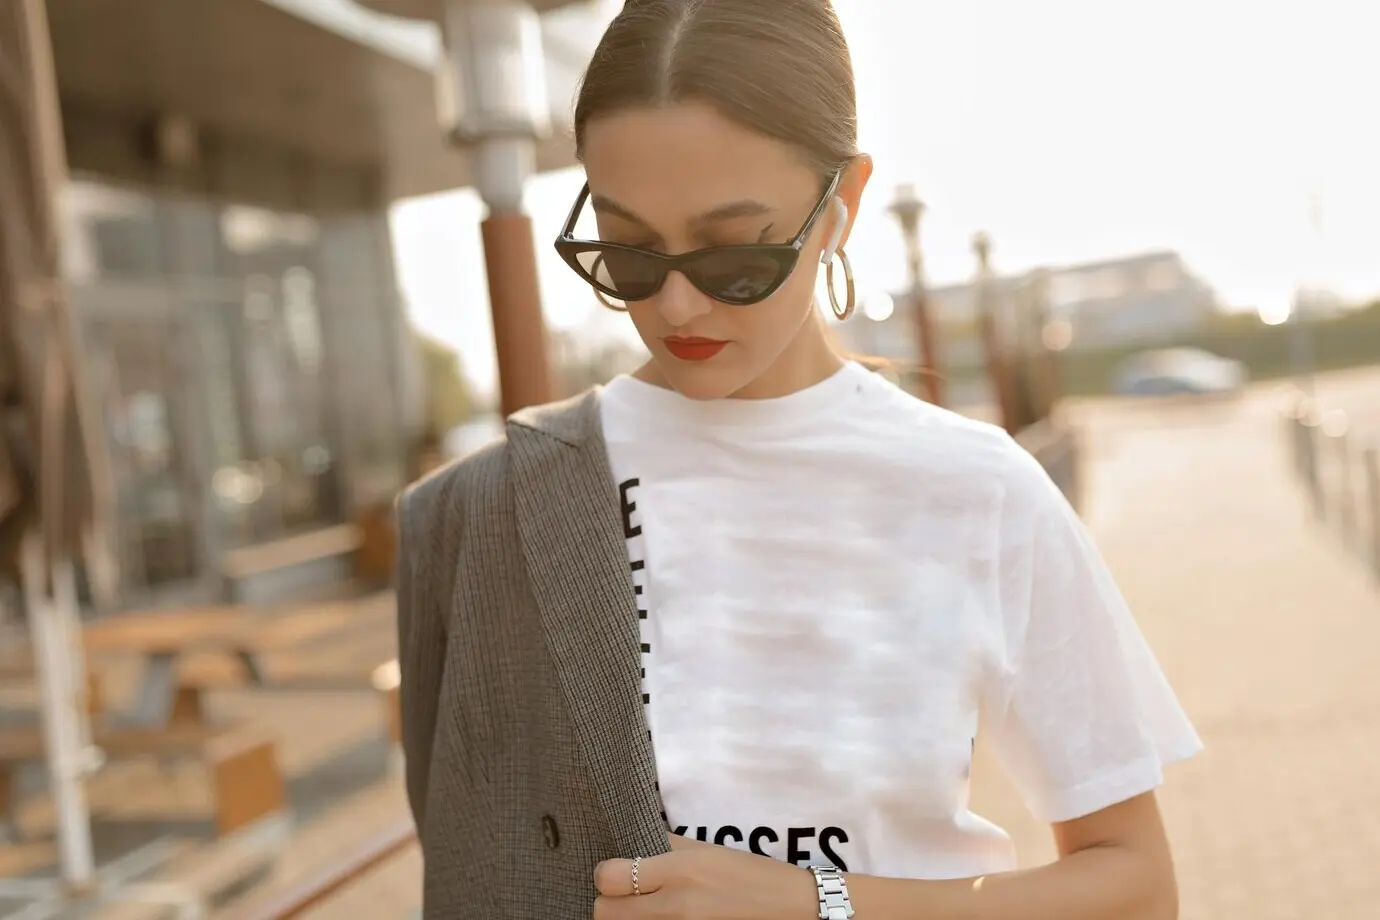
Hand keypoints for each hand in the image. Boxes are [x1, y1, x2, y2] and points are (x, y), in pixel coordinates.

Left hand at [594, 835, 817, 918]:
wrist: (792, 910)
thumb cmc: (752, 876)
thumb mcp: (709, 850)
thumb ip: (668, 845)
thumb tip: (633, 842)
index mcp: (679, 871)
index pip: (609, 877)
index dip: (606, 873)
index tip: (615, 871)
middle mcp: (675, 906)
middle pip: (604, 912)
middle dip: (608, 902)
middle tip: (624, 895)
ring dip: (625, 918)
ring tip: (641, 908)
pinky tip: (658, 918)